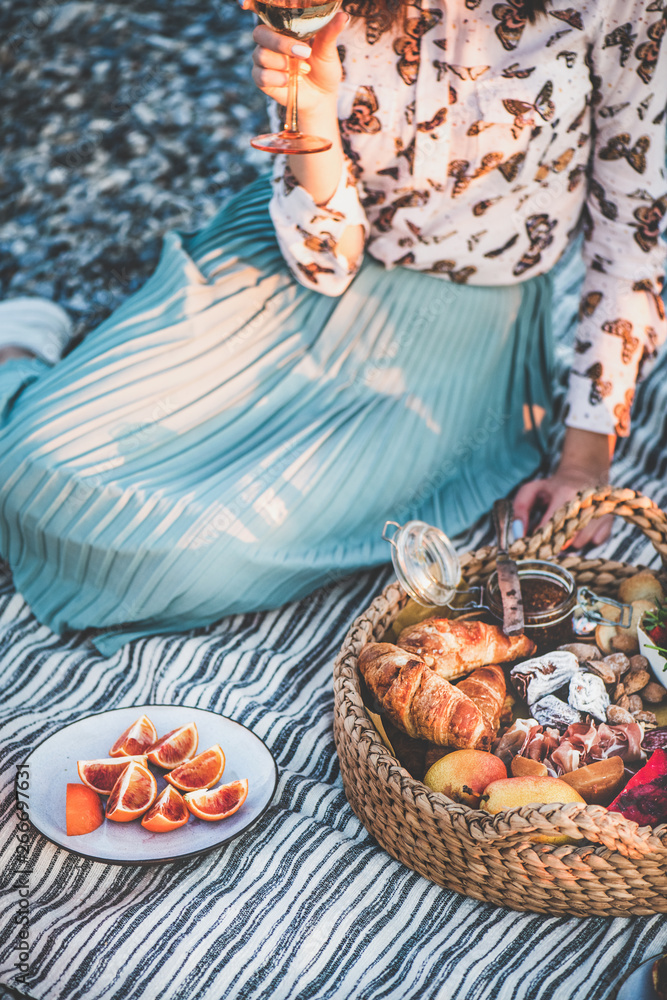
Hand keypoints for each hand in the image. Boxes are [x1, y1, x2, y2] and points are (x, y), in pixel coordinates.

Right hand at [249, 10, 347, 114]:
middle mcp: (268, 42)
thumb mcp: (328, 50)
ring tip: (304, 70)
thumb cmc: (323, 69)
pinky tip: (290, 81)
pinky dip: (278, 79)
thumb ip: (330, 32)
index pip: (267, 16)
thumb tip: (343, 16)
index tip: (263, 15)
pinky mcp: (262, 80)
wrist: (322, 96)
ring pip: (261, 55)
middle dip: (281, 43)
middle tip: (304, 53)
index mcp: (282, 28)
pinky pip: (262, 76)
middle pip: (259, 34)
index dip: (263, 13)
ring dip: (284, 64)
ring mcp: (263, 61)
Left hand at [513, 428, 615, 548]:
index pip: (548, 527)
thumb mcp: (532, 490)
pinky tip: (580, 527)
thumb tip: (518, 533)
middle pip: (565, 541)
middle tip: (547, 536)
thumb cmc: (554, 486)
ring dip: (569, 542)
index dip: (536, 539)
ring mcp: (600, 515)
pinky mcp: (609, 523)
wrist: (585, 473)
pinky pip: (593, 544)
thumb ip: (519, 508)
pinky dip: (585, 541)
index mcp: (565, 494)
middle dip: (552, 543)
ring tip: (565, 527)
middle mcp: (586, 505)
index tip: (529, 544)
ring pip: (579, 545)